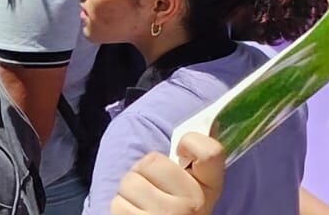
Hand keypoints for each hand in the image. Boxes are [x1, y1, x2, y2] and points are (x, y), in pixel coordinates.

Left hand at [109, 133, 225, 214]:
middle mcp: (191, 205)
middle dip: (145, 170)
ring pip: (129, 182)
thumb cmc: (182, 210)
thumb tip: (210, 123)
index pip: (210, 152)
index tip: (182, 151)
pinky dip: (121, 207)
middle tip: (152, 182)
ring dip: (130, 190)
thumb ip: (201, 159)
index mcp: (210, 189)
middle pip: (152, 161)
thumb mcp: (201, 188)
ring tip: (141, 201)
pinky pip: (117, 203)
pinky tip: (134, 213)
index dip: (190, 142)